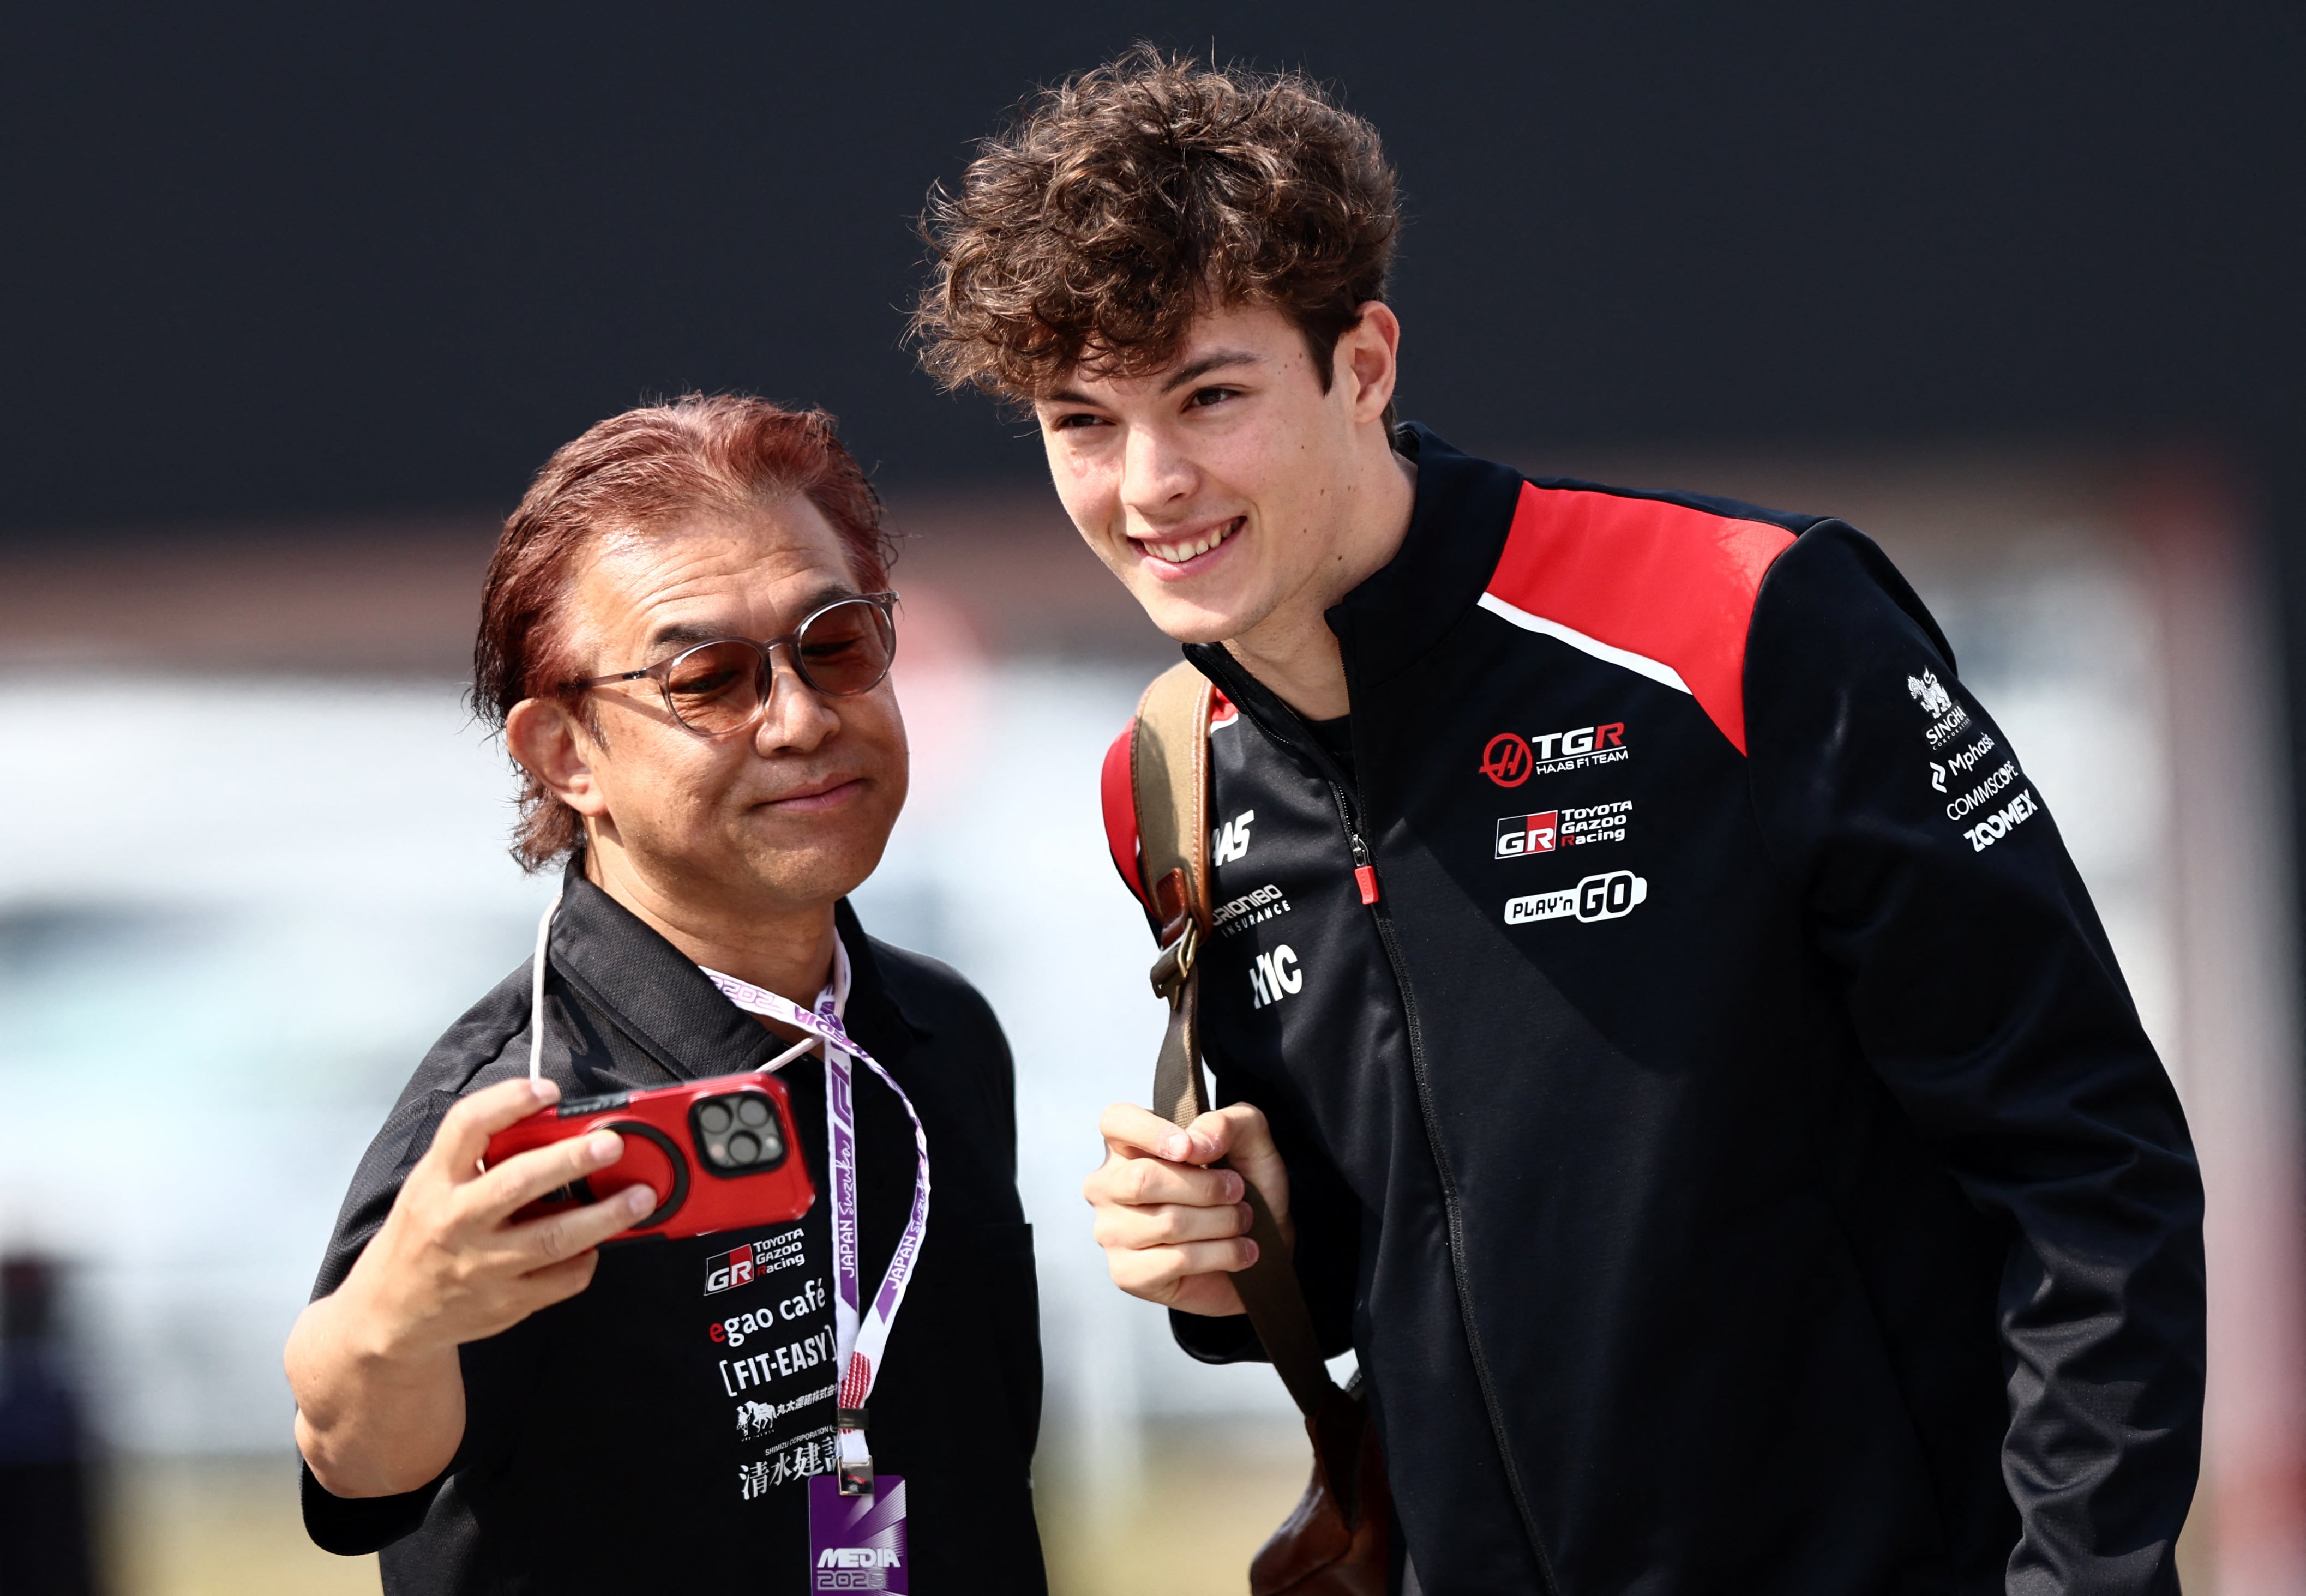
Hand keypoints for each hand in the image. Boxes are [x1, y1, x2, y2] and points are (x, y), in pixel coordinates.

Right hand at [286, 1076, 653, 1496]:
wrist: (388, 1317)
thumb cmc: (421, 1237)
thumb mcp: (431, 1187)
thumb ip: (478, 1158)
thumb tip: (552, 1125)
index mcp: (434, 1183)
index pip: (465, 1127)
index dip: (508, 1101)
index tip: (547, 1091)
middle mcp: (456, 1222)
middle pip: (518, 1182)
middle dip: (571, 1160)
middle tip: (612, 1144)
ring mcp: (481, 1267)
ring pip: (553, 1239)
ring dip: (605, 1216)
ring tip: (641, 1197)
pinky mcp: (504, 1304)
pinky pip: (560, 1280)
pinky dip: (587, 1261)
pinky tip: (599, 1245)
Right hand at [1083, 1101, 1291, 1317]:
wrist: (1262, 1244)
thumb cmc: (1244, 1187)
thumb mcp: (1249, 1138)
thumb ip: (1225, 1123)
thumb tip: (1195, 1143)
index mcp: (1127, 1144)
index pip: (1115, 1122)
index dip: (1150, 1132)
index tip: (1189, 1149)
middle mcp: (1108, 1186)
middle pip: (1142, 1179)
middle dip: (1206, 1187)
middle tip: (1238, 1191)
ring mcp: (1111, 1232)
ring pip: (1167, 1223)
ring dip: (1222, 1221)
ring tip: (1242, 1221)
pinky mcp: (1127, 1273)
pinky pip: (1176, 1260)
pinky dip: (1221, 1254)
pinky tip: (1240, 1251)